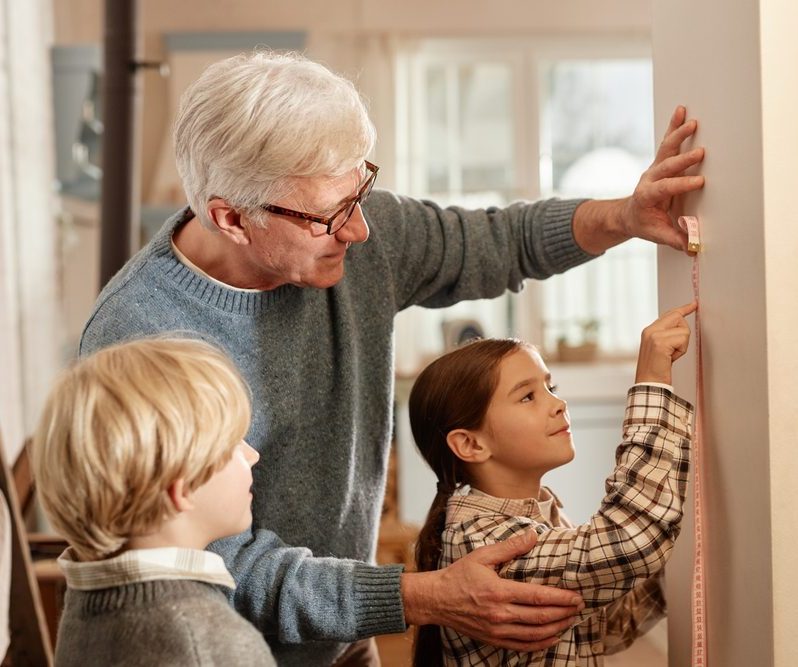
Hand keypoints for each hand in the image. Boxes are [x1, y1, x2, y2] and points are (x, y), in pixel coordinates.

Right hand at [401, 530, 584, 651]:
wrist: (437, 600)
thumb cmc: (459, 575)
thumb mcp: (483, 556)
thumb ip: (510, 547)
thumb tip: (533, 534)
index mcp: (499, 592)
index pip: (538, 597)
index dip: (561, 598)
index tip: (576, 596)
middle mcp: (500, 614)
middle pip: (541, 617)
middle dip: (564, 613)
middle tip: (579, 607)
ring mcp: (497, 630)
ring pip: (535, 634)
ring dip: (557, 628)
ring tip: (570, 620)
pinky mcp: (494, 640)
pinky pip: (523, 646)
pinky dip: (541, 643)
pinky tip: (552, 636)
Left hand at [618, 105, 704, 251]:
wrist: (628, 214)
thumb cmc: (644, 224)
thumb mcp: (657, 235)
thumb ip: (675, 239)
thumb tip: (694, 247)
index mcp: (647, 196)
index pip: (664, 188)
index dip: (681, 185)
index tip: (699, 182)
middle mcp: (649, 178)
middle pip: (666, 166)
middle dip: (683, 160)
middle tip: (700, 153)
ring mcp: (654, 168)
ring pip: (666, 149)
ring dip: (678, 135)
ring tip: (692, 123)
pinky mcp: (660, 162)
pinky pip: (667, 142)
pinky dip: (674, 126)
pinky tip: (681, 111)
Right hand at [635, 301, 696, 384]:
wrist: (648, 384)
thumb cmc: (656, 370)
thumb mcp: (660, 349)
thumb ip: (666, 335)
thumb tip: (681, 326)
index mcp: (649, 330)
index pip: (668, 314)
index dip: (683, 309)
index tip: (694, 304)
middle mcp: (650, 330)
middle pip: (678, 317)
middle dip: (683, 332)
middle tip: (675, 349)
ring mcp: (654, 335)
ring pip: (683, 329)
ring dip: (682, 345)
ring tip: (671, 356)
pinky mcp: (660, 342)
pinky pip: (682, 338)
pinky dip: (681, 350)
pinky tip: (671, 358)